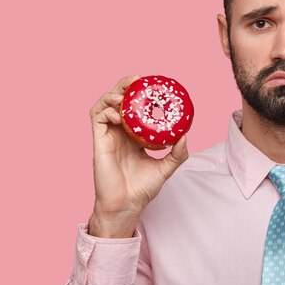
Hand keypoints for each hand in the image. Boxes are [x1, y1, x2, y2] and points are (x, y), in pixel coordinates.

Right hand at [88, 75, 188, 237]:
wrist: (127, 205)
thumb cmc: (142, 189)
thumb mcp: (166, 168)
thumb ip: (178, 154)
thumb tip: (186, 136)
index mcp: (134, 136)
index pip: (135, 108)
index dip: (140, 94)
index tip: (152, 85)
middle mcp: (120, 132)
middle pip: (118, 100)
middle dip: (125, 86)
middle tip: (138, 80)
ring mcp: (108, 136)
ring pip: (104, 105)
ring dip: (113, 94)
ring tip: (126, 92)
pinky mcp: (99, 141)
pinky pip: (98, 118)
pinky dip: (106, 109)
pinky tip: (119, 113)